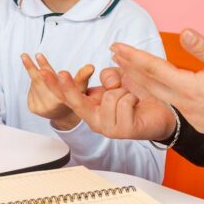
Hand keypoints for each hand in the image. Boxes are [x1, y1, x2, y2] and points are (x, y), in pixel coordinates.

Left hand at [22, 53, 91, 130]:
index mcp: (61, 101)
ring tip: (34, 57)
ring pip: (35, 84)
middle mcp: (49, 106)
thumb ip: (83, 76)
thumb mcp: (81, 88)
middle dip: (31, 66)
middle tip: (24, 55)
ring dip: (35, 70)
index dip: (45, 67)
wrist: (66, 115)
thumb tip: (90, 66)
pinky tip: (39, 76)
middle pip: (39, 81)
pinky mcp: (32, 108)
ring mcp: (39, 108)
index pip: (52, 80)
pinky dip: (35, 81)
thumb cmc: (74, 98)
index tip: (38, 55)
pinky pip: (31, 89)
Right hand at [41, 66, 176, 141]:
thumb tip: (108, 83)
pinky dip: (133, 98)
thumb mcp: (119, 79)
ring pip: (109, 97)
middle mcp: (95, 120)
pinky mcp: (123, 131)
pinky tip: (137, 106)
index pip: (68, 96)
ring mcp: (108, 128)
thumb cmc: (138, 95)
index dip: (54, 84)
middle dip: (68, 86)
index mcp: (91, 108)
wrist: (162, 111)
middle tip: (61, 72)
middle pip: (76, 101)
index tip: (42, 71)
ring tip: (131, 99)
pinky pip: (124, 102)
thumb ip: (107, 78)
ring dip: (124, 91)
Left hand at [111, 29, 203, 139]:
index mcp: (190, 88)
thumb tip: (183, 31)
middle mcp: (184, 104)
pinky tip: (156, 87)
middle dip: (129, 68)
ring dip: (141, 81)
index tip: (116, 46)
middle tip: (114, 54)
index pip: (153, 68)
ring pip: (159, 96)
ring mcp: (190, 116)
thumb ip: (202, 48)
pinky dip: (157, 93)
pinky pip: (171, 104)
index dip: (133, 56)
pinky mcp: (198, 122)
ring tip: (128, 69)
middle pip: (149, 83)